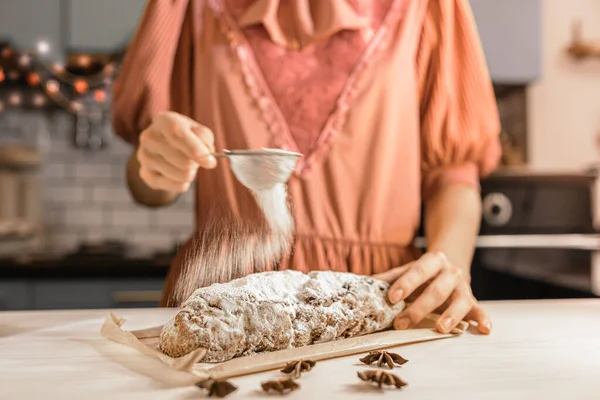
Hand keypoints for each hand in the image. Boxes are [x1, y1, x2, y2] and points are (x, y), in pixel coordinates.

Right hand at [137, 111, 216, 192]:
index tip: (210, 162)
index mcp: (163, 120)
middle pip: (183, 161)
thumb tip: (208, 159)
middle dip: (196, 164)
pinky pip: (175, 186)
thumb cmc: (186, 136)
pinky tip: (178, 174)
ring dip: (191, 173)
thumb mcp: (199, 131)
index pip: (177, 134)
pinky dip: (183, 183)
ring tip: (186, 165)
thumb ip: (205, 140)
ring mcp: (144, 156)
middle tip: (196, 160)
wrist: (164, 147)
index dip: (195, 149)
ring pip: (181, 175)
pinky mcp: (145, 174)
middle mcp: (149, 137)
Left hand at [373, 252, 491, 334]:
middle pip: (436, 290)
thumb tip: (362, 285)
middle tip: (402, 323)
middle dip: (419, 308)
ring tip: (441, 328)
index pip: (418, 270)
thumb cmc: (423, 272)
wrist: (450, 264)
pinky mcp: (472, 300)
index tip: (392, 297)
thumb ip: (388, 278)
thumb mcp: (407, 270)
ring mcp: (463, 287)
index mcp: (432, 260)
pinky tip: (483, 329)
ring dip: (451, 315)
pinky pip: (479, 310)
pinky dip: (482, 319)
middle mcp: (450, 272)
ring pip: (460, 301)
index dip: (405, 283)